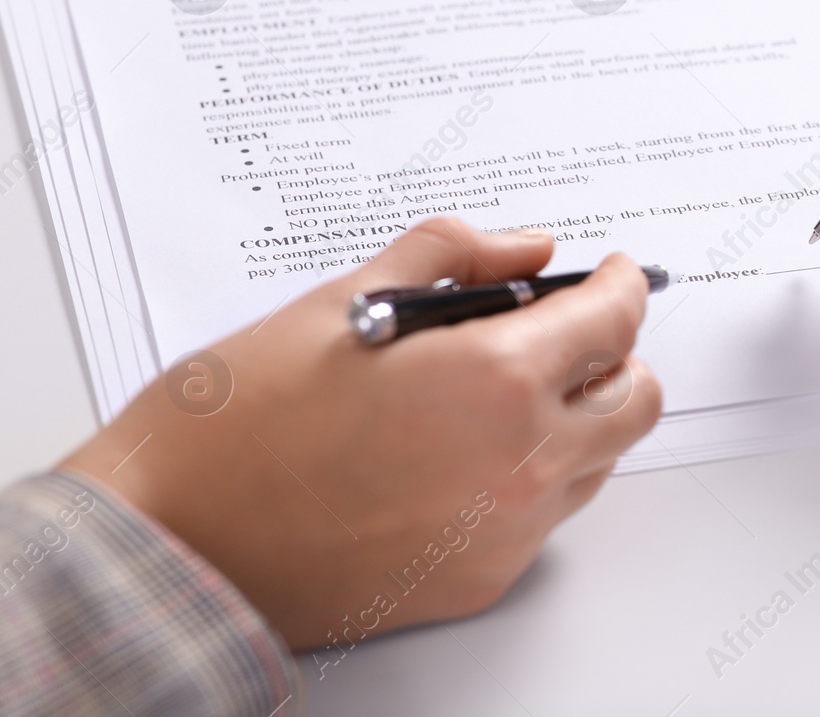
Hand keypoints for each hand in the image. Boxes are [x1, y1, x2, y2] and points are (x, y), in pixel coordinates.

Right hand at [60, 218, 661, 648]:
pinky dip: (529, 475)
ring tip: (497, 391)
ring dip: (576, 416)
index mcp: (497, 379)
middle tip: (566, 330)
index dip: (623, 284)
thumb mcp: (344, 301)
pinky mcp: (481, 580)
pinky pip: (544, 516)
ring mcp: (507, 532)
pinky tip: (459, 452)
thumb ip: (455, 258)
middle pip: (636, 399)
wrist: (172, 542)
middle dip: (614, 354)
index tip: (615, 273)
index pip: (615, 319)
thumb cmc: (238, 422)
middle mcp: (522, 463)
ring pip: (599, 460)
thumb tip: (525, 250)